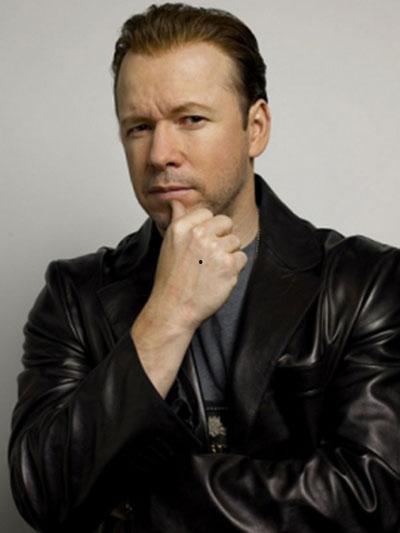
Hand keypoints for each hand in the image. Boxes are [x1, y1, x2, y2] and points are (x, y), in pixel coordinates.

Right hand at [149, 199, 247, 331]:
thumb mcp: (169, 244)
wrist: (174, 308)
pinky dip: (234, 269)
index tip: (200, 244)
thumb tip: (176, 201)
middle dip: (222, 238)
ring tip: (211, 270)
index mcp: (182, 227)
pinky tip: (218, 278)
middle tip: (208, 257)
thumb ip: (178, 220)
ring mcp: (215, 250)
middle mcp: (199, 235)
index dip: (208, 228)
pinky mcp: (229, 266)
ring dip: (228, 255)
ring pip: (235, 241)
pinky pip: (242, 258)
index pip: (207, 213)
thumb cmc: (171, 278)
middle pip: (226, 223)